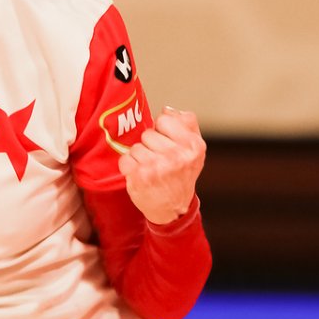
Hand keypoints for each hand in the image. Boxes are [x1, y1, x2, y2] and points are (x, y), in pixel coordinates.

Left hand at [117, 106, 205, 224]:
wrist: (173, 208)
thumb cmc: (181, 175)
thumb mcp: (194, 149)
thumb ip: (186, 124)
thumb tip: (167, 109)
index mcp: (192, 146)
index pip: (164, 119)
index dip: (162, 131)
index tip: (167, 144)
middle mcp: (177, 156)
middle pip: (148, 134)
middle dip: (150, 146)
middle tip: (160, 161)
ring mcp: (157, 166)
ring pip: (136, 146)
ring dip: (139, 157)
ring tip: (151, 169)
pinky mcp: (140, 176)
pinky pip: (125, 158)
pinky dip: (128, 166)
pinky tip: (140, 175)